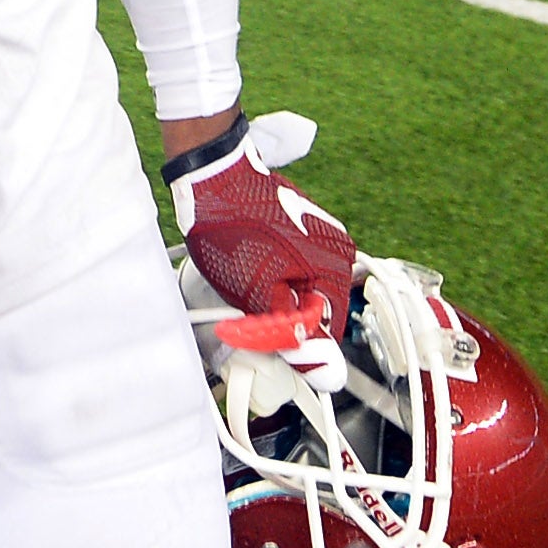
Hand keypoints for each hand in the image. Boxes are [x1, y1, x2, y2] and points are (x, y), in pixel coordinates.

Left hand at [170, 112, 357, 378]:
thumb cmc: (230, 231)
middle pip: (316, 308)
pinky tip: (246, 263)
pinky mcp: (299, 225)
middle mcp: (338, 250)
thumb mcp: (258, 294)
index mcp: (336, 269)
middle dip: (284, 317)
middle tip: (247, 309)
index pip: (328, 332)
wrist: (210, 175)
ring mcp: (320, 234)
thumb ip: (293, 334)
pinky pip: (292, 265)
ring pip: (302, 287)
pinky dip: (272, 274)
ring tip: (243, 279)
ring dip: (276, 296)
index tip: (265, 338)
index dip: (296, 344)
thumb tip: (327, 372)